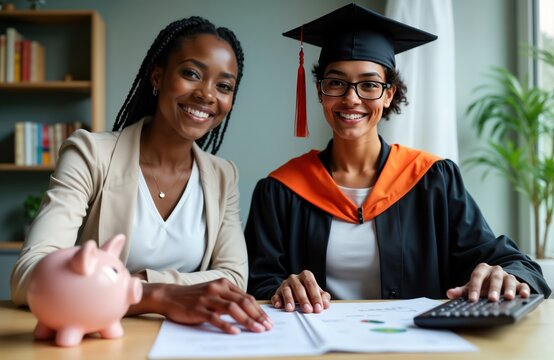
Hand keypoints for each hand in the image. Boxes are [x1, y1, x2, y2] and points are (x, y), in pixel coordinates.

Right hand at [139, 279, 272, 333]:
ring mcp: (208, 298)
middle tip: (267, 327)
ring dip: (247, 320)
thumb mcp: (213, 292)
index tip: (267, 321)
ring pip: (232, 309)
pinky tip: (235, 332)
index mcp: (223, 284)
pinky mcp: (198, 309)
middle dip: (257, 316)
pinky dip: (226, 325)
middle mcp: (217, 289)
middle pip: (243, 302)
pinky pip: (215, 317)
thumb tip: (249, 311)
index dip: (259, 310)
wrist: (169, 296)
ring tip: (257, 330)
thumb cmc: (194, 297)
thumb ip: (228, 298)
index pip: (246, 297)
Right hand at [272, 270, 330, 312]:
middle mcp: (295, 278)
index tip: (318, 307)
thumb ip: (323, 297)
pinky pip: (276, 295)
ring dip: (289, 300)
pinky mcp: (277, 292)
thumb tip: (325, 304)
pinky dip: (277, 300)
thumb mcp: (316, 292)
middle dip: (304, 300)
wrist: (293, 290)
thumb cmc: (307, 291)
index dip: (315, 296)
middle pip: (299, 288)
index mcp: (306, 276)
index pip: (311, 285)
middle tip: (308, 310)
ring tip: (291, 309)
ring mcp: (285, 284)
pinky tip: (279, 305)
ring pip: (286, 290)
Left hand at [446, 263, 530, 301]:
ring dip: (509, 289)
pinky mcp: (520, 283)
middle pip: (495, 278)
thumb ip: (461, 291)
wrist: (499, 282)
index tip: (472, 299)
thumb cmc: (483, 286)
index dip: (474, 287)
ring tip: (508, 297)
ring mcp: (508, 276)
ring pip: (510, 280)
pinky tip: (524, 295)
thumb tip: (449, 294)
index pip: (477, 276)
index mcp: (483, 269)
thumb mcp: (473, 287)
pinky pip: (523, 285)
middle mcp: (496, 271)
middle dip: (493, 289)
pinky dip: (524, 290)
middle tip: (491, 299)